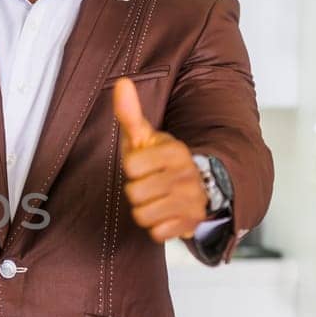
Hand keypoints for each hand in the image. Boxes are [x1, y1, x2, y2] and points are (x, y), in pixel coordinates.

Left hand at [114, 77, 206, 242]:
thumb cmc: (160, 161)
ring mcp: (192, 201)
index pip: (131, 167)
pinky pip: (157, 233)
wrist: (195, 187)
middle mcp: (187, 175)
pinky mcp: (191, 224)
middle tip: (149, 184)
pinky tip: (166, 215)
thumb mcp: (145, 136)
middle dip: (136, 191)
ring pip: (143, 215)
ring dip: (144, 210)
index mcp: (175, 151)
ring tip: (156, 199)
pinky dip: (157, 227)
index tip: (144, 165)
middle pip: (134, 193)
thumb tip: (120, 82)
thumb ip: (130, 113)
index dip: (132, 168)